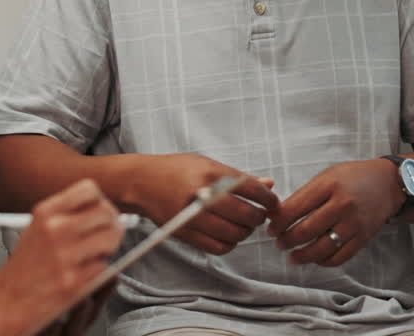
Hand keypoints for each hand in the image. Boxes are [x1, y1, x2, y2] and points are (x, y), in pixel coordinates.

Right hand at [0, 179, 124, 333]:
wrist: (6, 301)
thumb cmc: (22, 268)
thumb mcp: (36, 228)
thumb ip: (66, 215)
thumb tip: (101, 209)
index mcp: (45, 213)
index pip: (90, 190)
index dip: (100, 200)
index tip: (100, 210)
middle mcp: (55, 229)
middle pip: (106, 212)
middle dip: (112, 223)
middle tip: (107, 233)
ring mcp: (65, 255)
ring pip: (111, 238)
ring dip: (109, 246)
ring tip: (96, 253)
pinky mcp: (73, 281)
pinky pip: (103, 267)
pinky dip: (99, 270)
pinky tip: (84, 272)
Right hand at [130, 154, 278, 255]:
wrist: (141, 182)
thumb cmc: (176, 170)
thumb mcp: (207, 165)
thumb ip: (238, 177)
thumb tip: (269, 185)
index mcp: (210, 173)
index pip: (251, 189)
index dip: (268, 199)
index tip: (272, 203)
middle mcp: (202, 195)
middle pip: (246, 214)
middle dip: (259, 217)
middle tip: (259, 214)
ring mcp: (193, 216)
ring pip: (235, 234)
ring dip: (245, 232)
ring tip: (243, 224)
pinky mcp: (186, 234)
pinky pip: (218, 247)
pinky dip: (229, 244)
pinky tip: (228, 234)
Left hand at [265, 159, 402, 266]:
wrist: (388, 183)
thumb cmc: (352, 177)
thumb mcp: (326, 176)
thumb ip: (305, 194)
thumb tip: (279, 214)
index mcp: (329, 185)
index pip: (296, 207)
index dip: (279, 221)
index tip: (270, 227)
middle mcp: (342, 205)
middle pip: (306, 230)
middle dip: (287, 240)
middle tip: (278, 243)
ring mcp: (354, 223)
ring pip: (322, 247)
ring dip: (303, 255)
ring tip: (292, 256)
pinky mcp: (364, 237)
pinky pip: (340, 256)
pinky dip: (324, 261)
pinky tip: (315, 259)